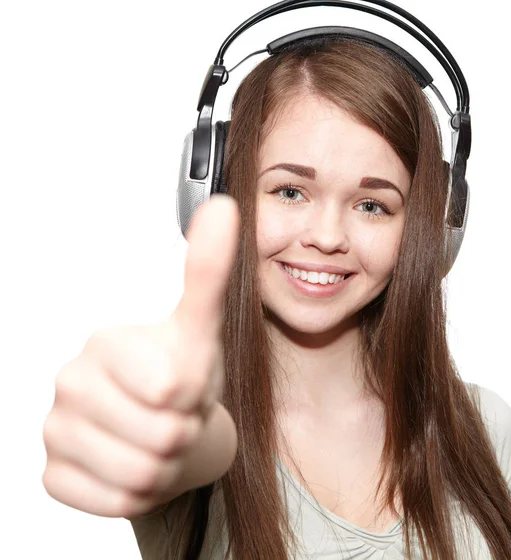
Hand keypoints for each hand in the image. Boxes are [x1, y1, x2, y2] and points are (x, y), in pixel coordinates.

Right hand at [42, 195, 239, 517]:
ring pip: (143, 475)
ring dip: (168, 465)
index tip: (184, 382)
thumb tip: (223, 207)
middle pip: (162, 435)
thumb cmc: (184, 377)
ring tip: (160, 438)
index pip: (174, 387)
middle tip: (177, 415)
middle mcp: (72, 381)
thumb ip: (210, 269)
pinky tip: (133, 461)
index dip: (195, 395)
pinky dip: (141, 490)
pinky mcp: (55, 474)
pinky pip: (117, 500)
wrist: (168, 425)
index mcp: (106, 344)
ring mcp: (56, 429)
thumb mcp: (203, 326)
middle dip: (184, 432)